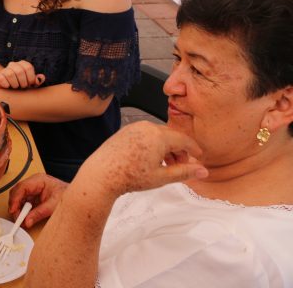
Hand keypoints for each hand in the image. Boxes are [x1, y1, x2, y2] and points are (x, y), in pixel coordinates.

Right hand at [0, 60, 45, 88]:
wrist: (9, 91)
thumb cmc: (22, 86)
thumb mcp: (31, 84)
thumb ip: (37, 81)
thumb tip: (41, 77)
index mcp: (23, 64)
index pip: (28, 67)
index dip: (30, 78)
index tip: (30, 84)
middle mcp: (13, 64)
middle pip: (20, 71)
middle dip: (23, 82)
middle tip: (23, 87)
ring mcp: (5, 70)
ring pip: (10, 74)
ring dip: (15, 84)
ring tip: (16, 87)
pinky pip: (2, 79)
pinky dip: (7, 85)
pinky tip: (8, 87)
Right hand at [8, 174, 67, 227]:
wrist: (76, 198)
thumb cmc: (66, 197)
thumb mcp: (53, 206)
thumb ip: (39, 213)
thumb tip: (26, 222)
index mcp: (38, 180)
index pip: (22, 187)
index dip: (15, 199)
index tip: (13, 210)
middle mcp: (33, 183)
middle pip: (17, 192)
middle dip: (15, 206)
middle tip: (17, 218)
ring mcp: (33, 189)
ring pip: (19, 198)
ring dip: (18, 209)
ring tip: (21, 220)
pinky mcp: (33, 196)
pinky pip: (24, 203)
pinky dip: (23, 211)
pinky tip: (25, 218)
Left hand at [76, 121, 208, 199]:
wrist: (101, 175)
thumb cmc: (129, 176)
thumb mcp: (162, 177)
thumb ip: (184, 172)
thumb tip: (203, 171)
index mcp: (158, 136)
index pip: (184, 140)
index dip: (194, 149)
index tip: (199, 156)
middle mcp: (146, 127)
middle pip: (171, 136)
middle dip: (179, 151)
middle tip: (181, 166)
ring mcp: (134, 127)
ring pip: (158, 135)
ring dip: (166, 148)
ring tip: (165, 165)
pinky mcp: (126, 131)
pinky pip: (146, 134)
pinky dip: (153, 144)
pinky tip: (151, 159)